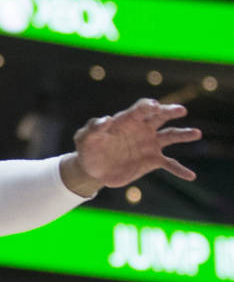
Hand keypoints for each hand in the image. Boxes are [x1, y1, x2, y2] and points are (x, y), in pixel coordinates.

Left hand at [68, 98, 200, 191]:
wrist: (93, 169)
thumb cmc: (87, 149)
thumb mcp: (85, 138)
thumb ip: (94, 127)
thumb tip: (106, 119)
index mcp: (125, 120)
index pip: (139, 109)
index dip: (147, 106)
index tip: (154, 106)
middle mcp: (140, 129)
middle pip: (158, 117)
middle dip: (169, 111)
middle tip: (181, 109)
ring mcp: (148, 144)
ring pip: (169, 136)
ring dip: (182, 134)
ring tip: (196, 133)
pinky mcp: (151, 161)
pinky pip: (169, 164)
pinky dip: (179, 169)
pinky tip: (190, 175)